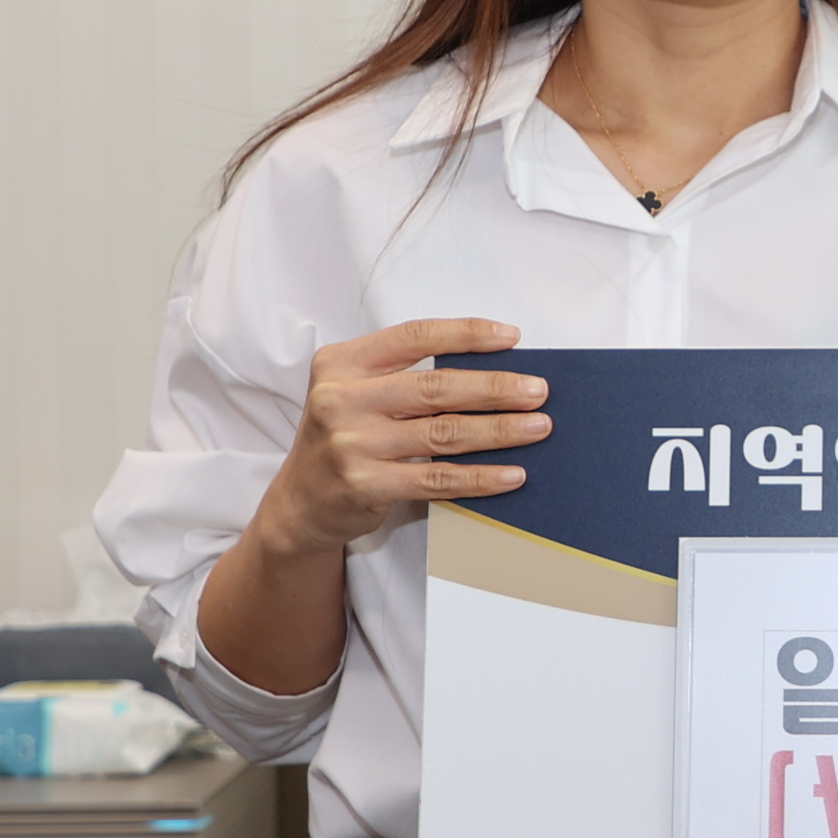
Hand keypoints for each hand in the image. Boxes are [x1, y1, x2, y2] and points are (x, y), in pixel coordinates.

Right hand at [255, 319, 548, 556]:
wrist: (299, 503)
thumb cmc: (342, 438)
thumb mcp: (354, 392)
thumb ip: (401, 375)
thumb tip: (490, 368)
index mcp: (341, 363)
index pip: (414, 336)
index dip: (466, 334)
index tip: (511, 337)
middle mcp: (341, 399)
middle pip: (435, 387)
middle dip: (495, 388)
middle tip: (538, 391)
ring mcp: (352, 444)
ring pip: (443, 433)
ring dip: (498, 431)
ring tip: (537, 427)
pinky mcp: (365, 485)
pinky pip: (437, 478)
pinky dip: (480, 477)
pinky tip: (512, 474)